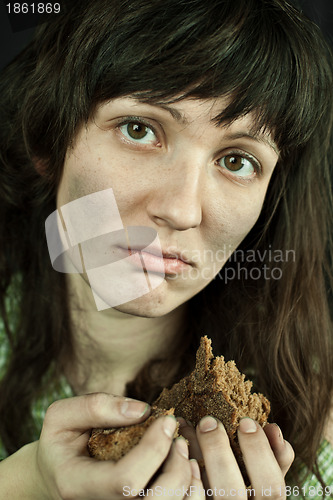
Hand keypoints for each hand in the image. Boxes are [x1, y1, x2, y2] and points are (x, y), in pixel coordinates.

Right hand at [34, 393, 202, 498]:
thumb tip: (143, 411)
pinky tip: (183, 468)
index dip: (153, 449)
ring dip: (184, 480)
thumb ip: (96, 406)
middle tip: (179, 439)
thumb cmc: (61, 442)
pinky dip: (187, 491)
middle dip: (176, 468)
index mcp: (78, 486)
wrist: (55, 475)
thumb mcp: (62, 416)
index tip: (167, 420)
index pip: (126, 479)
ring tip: (182, 452)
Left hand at [178, 416, 294, 498]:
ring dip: (192, 456)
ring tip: (186, 425)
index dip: (260, 453)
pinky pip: (187, 496)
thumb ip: (275, 459)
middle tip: (209, 421)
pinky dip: (182, 471)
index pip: (271, 487)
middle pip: (230, 491)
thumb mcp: (268, 480)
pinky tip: (178, 448)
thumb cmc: (249, 489)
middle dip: (219, 451)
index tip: (246, 421)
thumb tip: (273, 428)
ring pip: (201, 492)